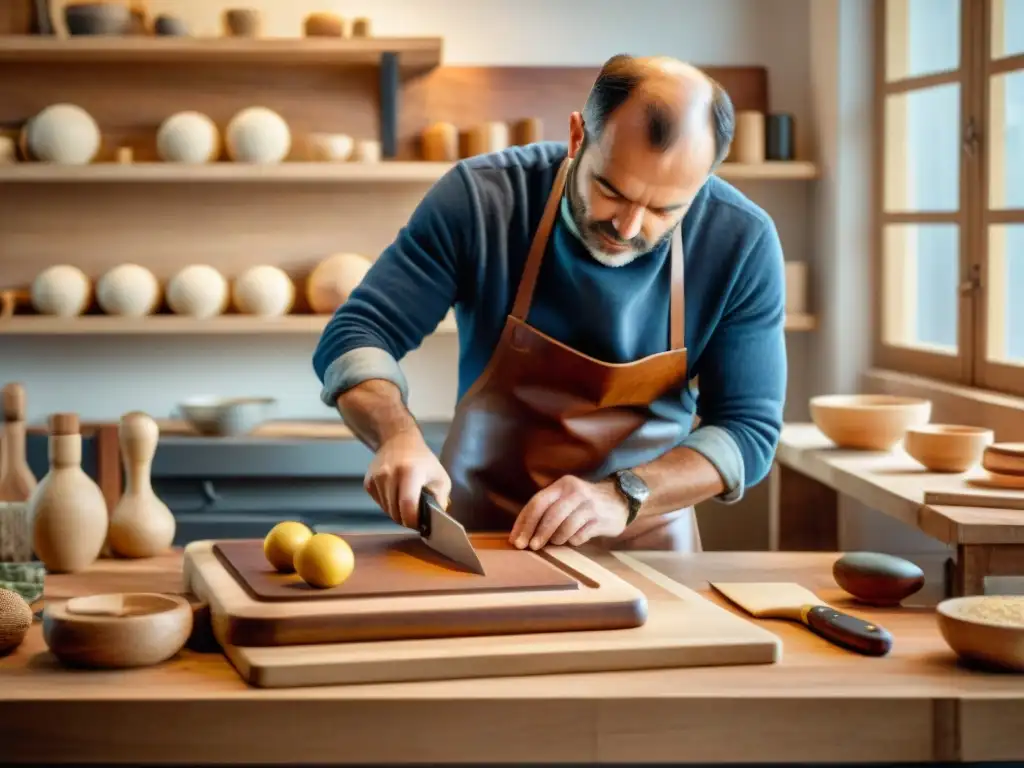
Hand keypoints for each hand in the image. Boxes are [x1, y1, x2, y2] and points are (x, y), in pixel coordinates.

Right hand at [364, 429, 450, 529]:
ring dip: (397, 513)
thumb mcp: (440, 477)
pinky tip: (396, 495)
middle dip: (406, 519)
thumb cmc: (423, 461)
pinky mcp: (368, 482)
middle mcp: (389, 474)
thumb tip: (435, 521)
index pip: (408, 505)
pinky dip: (388, 505)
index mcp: (410, 472)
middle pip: (395, 512)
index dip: (414, 520)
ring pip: (386, 510)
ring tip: (407, 504)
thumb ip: (440, 499)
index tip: (420, 523)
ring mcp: (376, 478)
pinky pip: (379, 504)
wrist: (399, 441)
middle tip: (415, 515)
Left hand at [509, 475, 628, 549]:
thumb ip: (548, 509)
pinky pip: (580, 535)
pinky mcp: (601, 520)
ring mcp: (590, 505)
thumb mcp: (567, 497)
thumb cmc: (584, 503)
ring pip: (565, 527)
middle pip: (550, 514)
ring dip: (556, 538)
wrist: (621, 500)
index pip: (538, 503)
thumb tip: (522, 532)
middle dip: (537, 533)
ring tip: (554, 542)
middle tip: (529, 547)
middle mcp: (576, 492)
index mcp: (563, 485)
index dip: (524, 523)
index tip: (515, 539)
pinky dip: (573, 540)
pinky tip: (573, 540)